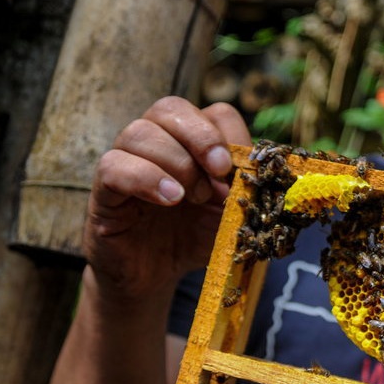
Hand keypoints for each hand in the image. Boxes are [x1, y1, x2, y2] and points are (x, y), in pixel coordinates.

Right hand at [83, 96, 251, 304]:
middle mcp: (158, 142)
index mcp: (194, 143)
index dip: (230, 134)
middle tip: (220, 171)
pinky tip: (170, 199)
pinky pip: (113, 165)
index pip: (213, 112)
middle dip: (201, 136)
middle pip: (170, 106)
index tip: (240, 168)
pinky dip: (145, 178)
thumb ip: (251, 195)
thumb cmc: (195, 238)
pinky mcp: (104, 189)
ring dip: (176, 161)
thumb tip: (279, 180)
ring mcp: (127, 161)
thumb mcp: (232, 216)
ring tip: (193, 197)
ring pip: (139, 131)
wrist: (156, 276)